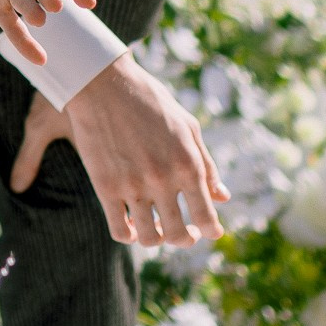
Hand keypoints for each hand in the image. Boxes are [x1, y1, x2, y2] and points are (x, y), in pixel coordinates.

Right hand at [10, 52, 228, 249]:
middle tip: (186, 233)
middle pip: (179, 235)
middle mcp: (163, 180)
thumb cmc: (150, 101)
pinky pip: (120, 230)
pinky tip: (132, 226)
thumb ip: (207, 165)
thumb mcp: (188, 127)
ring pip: (150, 238)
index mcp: (188, 164)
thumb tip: (222, 197)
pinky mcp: (105, 187)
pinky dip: (130, 236)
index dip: (210, 230)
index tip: (209, 231)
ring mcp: (133, 186)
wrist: (103, 84)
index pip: (206, 217)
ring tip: (158, 230)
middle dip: (187, 239)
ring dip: (158, 240)